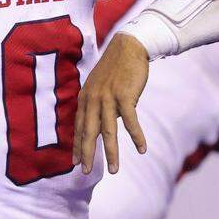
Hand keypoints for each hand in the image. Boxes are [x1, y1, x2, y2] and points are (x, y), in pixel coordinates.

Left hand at [73, 33, 148, 174]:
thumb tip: (102, 125)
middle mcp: (93, 99)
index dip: (77, 145)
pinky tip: (142, 149)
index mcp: (85, 97)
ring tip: (114, 170)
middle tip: (85, 172)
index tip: (75, 162)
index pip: (79, 126)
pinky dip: (137, 136)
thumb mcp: (99, 85)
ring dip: (112, 152)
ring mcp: (108, 98)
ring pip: (108, 131)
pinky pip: (131, 121)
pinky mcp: (125, 96)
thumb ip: (97, 104)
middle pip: (89, 132)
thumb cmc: (115, 67)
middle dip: (87, 154)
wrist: (129, 46)